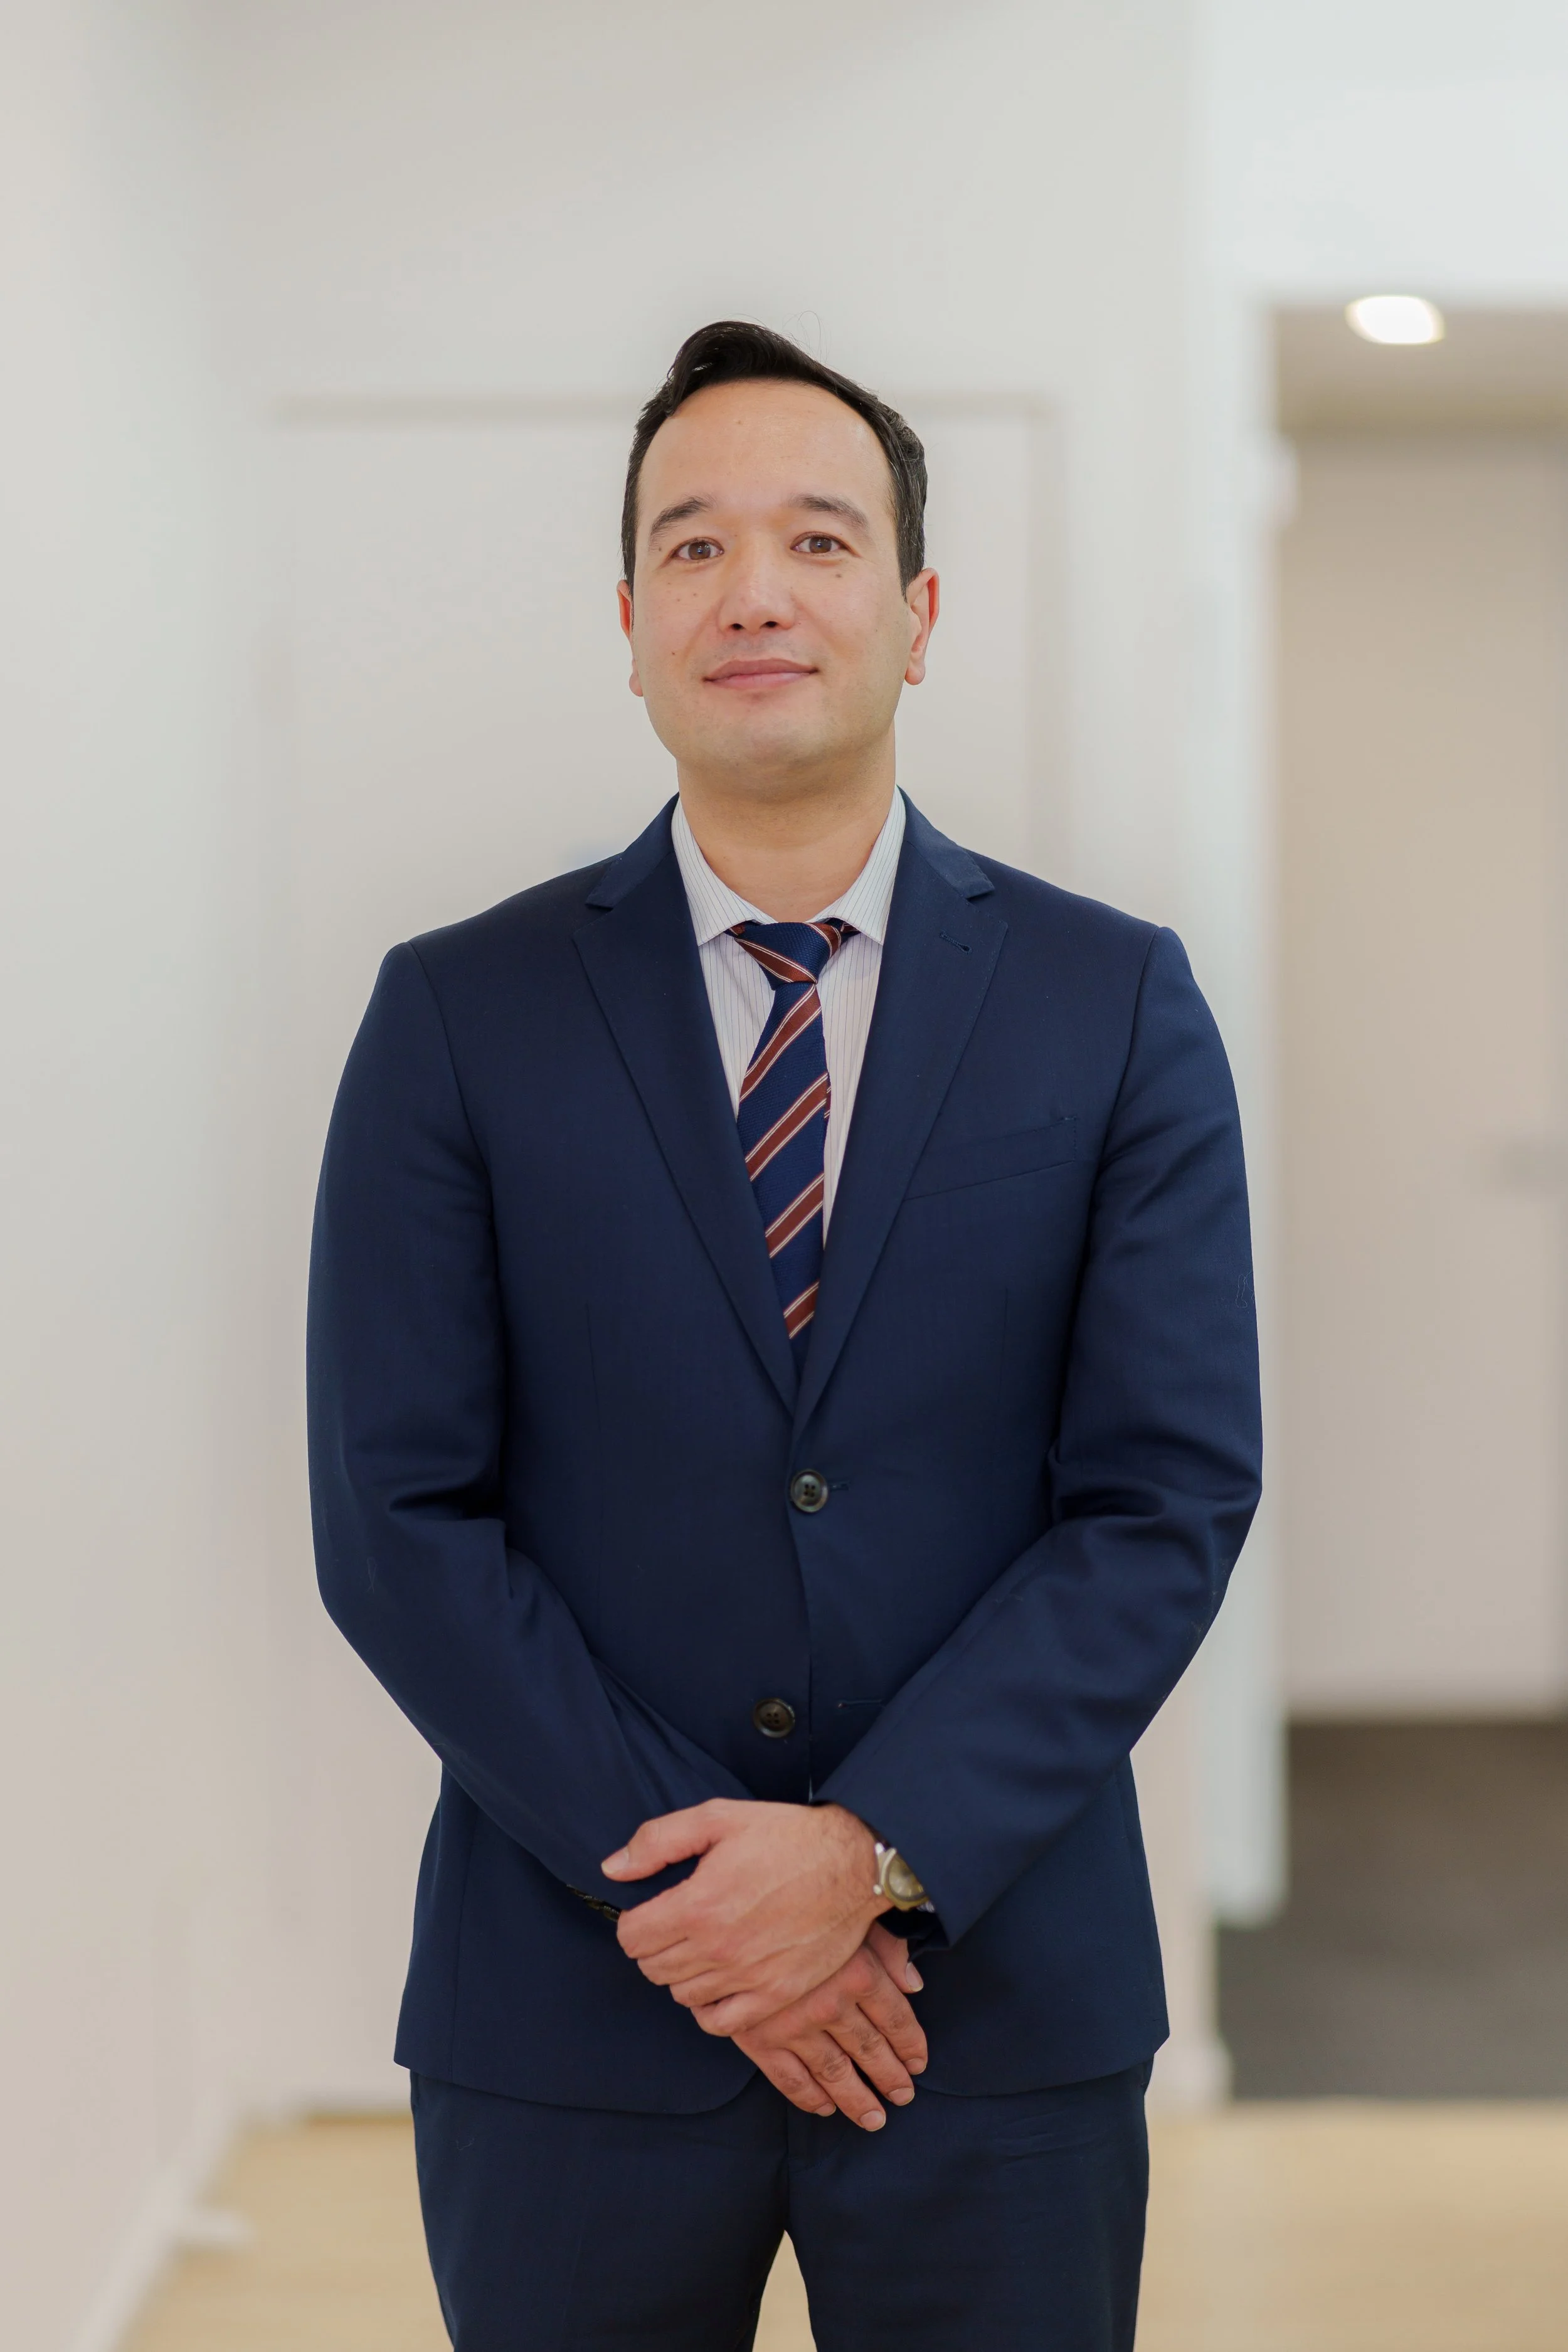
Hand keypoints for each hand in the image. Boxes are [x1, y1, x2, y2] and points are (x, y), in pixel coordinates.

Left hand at [603, 1798, 885, 2031]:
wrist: (853, 1863)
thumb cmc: (786, 1836)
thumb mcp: (718, 1818)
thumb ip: (658, 1841)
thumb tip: (613, 1868)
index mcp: (698, 1905)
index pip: (632, 1937)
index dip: (633, 1922)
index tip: (649, 1912)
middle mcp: (718, 1948)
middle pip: (653, 1969)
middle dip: (654, 1947)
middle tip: (675, 1926)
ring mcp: (748, 1977)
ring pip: (682, 1995)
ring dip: (682, 1973)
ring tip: (700, 1948)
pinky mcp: (776, 1995)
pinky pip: (720, 2023)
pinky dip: (710, 2008)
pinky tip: (718, 1982)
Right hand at [723, 1923, 926, 2132]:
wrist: (731, 1906)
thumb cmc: (803, 1903)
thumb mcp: (853, 1913)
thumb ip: (889, 1947)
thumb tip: (914, 1984)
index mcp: (858, 1971)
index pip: (895, 2019)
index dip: (911, 2044)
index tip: (918, 2062)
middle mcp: (829, 2004)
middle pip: (870, 2049)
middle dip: (890, 2076)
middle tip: (903, 2095)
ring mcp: (792, 2025)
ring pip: (834, 2072)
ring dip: (857, 2099)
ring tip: (874, 2118)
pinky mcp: (758, 2037)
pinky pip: (789, 2078)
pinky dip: (809, 2097)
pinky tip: (826, 2106)